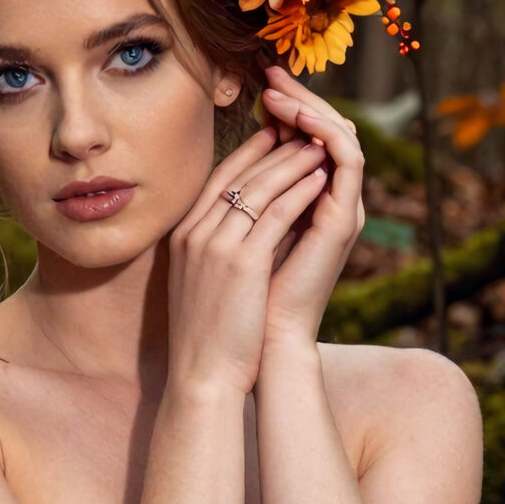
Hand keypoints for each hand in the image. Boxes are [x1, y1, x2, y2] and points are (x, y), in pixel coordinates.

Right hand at [164, 120, 332, 395]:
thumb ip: (211, 248)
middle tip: (302, 129)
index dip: (247, 153)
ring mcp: (216, 246)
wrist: (201, 374)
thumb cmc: (206, 335)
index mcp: (183, 236)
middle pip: (239, 175)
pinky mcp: (242, 263)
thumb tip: (239, 227)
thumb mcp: (199, 281)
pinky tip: (321, 178)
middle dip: (274, 147)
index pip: (217, 179)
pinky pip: (276, 214)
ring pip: (259, 187)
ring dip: (292, 161)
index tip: (272, 136)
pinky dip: (300, 190)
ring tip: (318, 145)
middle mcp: (195, 233)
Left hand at [255, 67, 367, 350]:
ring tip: (278, 90)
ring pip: (341, 137)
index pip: (304, 140)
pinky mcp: (345, 220)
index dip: (283, 109)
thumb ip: (241, 196)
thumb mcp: (234, 231)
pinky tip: (296, 118)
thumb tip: (227, 161)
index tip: (255, 83)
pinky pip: (347, 160)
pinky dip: (324, 134)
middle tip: (271, 71)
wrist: (258, 340)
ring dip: (311, 108)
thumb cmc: (240, 295)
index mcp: (305, 203)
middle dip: (299, 98)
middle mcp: (329, 202)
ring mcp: (341, 209)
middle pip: (326, 131)